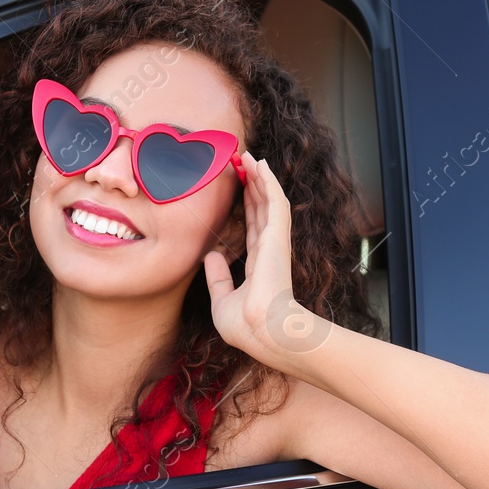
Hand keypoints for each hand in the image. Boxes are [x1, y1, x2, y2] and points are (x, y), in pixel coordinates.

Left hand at [203, 151, 305, 367]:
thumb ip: (218, 278)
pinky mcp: (277, 236)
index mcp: (259, 263)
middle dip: (253, 185)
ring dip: (261, 177)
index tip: (240, 187)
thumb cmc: (246, 326)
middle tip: (242, 162)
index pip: (253, 227)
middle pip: (261, 208)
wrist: (262, 332)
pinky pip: (275, 202)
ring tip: (250, 156)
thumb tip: (211, 257)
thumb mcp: (222, 300)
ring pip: (269, 200)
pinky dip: (269, 182)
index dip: (248, 205)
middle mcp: (268, 249)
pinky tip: (261, 164)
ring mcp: (275, 241)